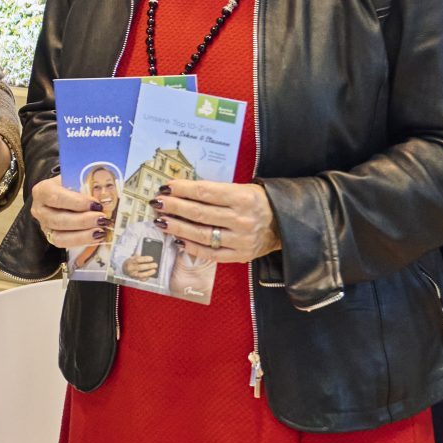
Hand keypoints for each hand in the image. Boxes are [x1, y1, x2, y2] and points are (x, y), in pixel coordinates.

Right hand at [28, 174, 113, 253]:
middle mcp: (39, 209)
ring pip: (59, 235)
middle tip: (101, 219)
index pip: (57, 197)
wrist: (62, 192)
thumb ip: (86, 187)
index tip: (96, 204)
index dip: (76, 202)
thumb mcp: (75, 179)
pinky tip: (95, 237)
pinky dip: (80, 241)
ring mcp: (43, 225)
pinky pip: (63, 243)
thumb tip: (105, 198)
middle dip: (82, 221)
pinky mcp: (50, 236)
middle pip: (57, 219)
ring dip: (82, 235)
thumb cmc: (70, 185)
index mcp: (43, 190)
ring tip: (101, 231)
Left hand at [153, 179, 280, 264]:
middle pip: (199, 213)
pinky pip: (210, 253)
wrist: (285, 224)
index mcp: (243, 198)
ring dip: (177, 227)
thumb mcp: (242, 189)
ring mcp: (241, 240)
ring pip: (201, 234)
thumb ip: (216, 192)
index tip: (165, 187)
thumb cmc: (258, 202)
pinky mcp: (240, 255)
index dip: (182, 189)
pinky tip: (177, 239)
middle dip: (174, 207)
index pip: (205, 192)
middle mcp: (242, 219)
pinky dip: (191, 246)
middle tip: (157, 203)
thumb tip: (181, 191)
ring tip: (161, 221)